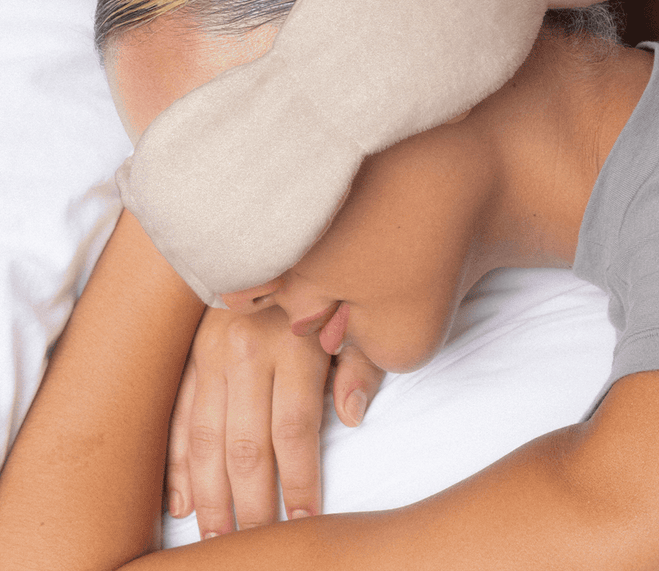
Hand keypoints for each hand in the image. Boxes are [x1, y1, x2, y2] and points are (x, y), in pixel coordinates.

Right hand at [165, 304, 384, 536]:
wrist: (270, 239)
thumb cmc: (326, 284)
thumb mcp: (354, 315)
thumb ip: (359, 362)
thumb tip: (353, 417)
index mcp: (293, 343)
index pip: (294, 430)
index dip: (300, 481)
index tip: (306, 521)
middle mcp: (246, 351)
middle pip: (246, 445)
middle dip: (252, 504)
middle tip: (257, 544)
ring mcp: (211, 354)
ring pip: (206, 440)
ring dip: (211, 496)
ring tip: (217, 539)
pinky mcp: (190, 356)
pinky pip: (179, 418)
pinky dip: (178, 464)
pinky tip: (182, 502)